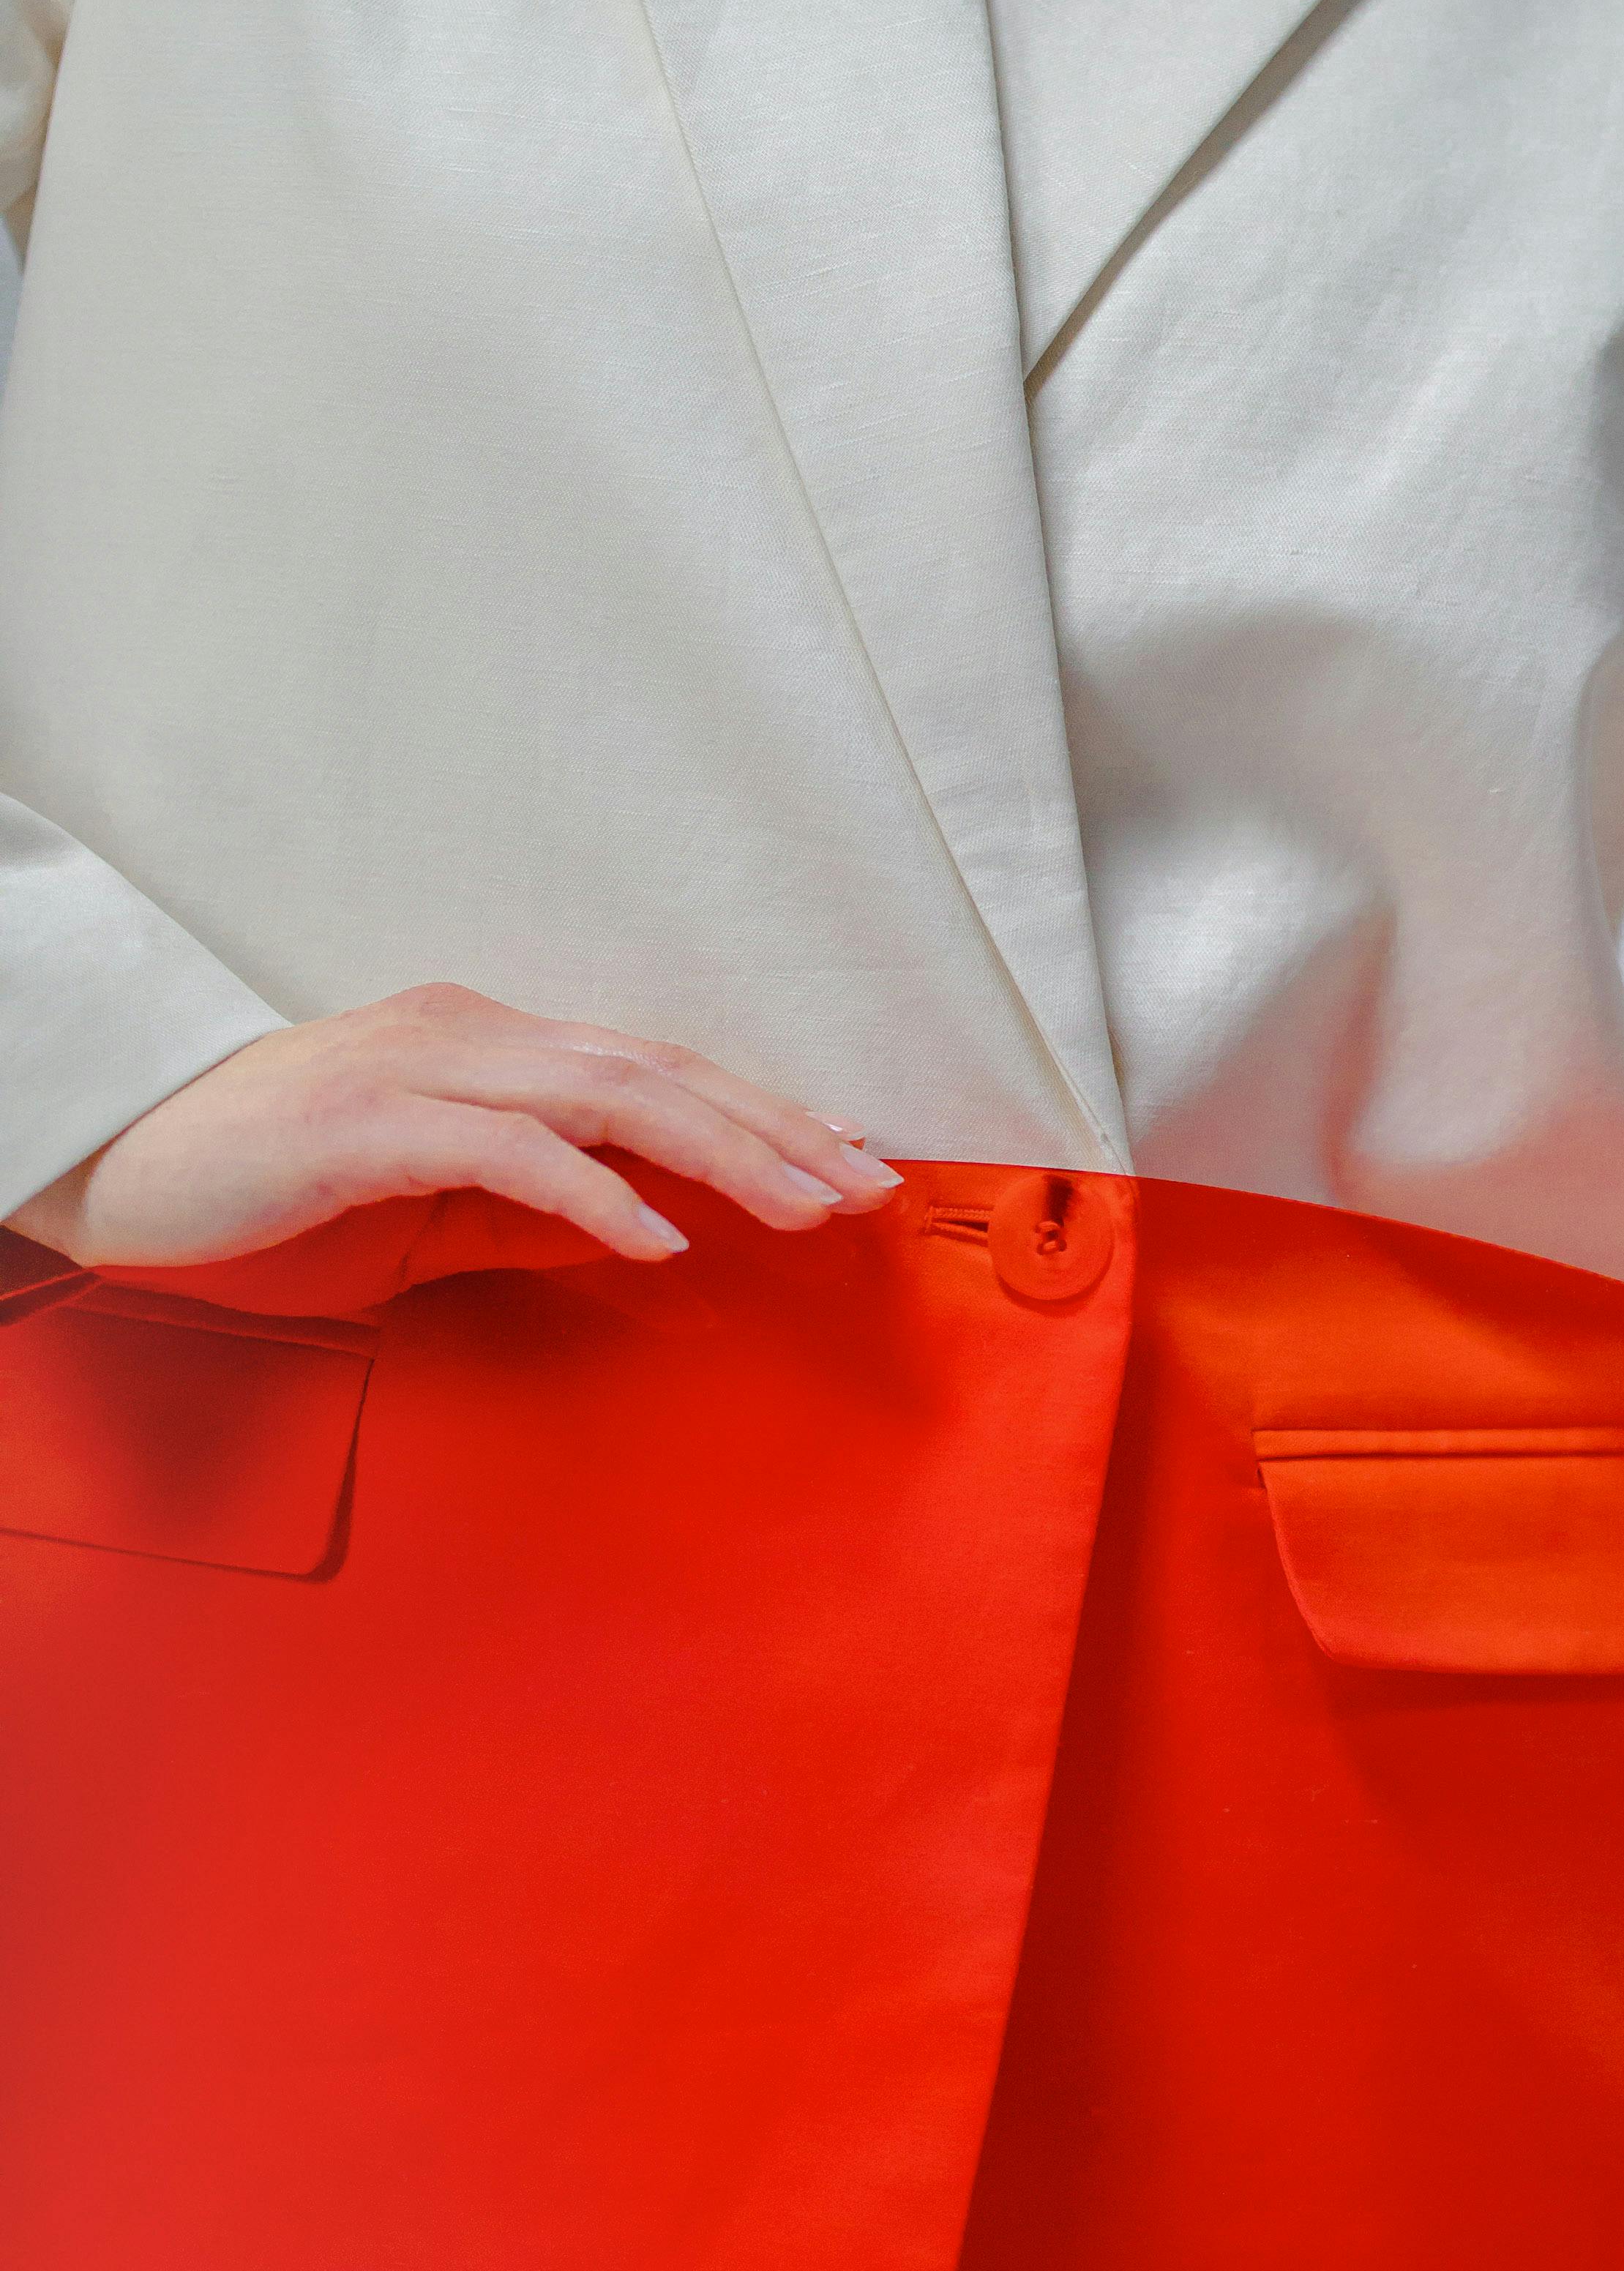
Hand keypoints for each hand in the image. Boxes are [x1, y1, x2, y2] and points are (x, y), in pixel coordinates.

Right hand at [3, 984, 900, 1275]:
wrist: (109, 1164)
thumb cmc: (258, 1190)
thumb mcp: (417, 1211)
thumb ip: (524, 1211)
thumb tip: (639, 1226)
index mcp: (485, 1047)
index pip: (653, 1069)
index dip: (758, 1111)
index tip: (846, 1160)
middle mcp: (469, 1034)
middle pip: (658, 1069)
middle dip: (774, 1127)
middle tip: (867, 1183)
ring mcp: (420, 1067)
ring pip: (611, 1094)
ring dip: (721, 1152)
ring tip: (805, 1204)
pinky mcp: (369, 1121)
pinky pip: (511, 1152)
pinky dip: (598, 1192)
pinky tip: (662, 1236)